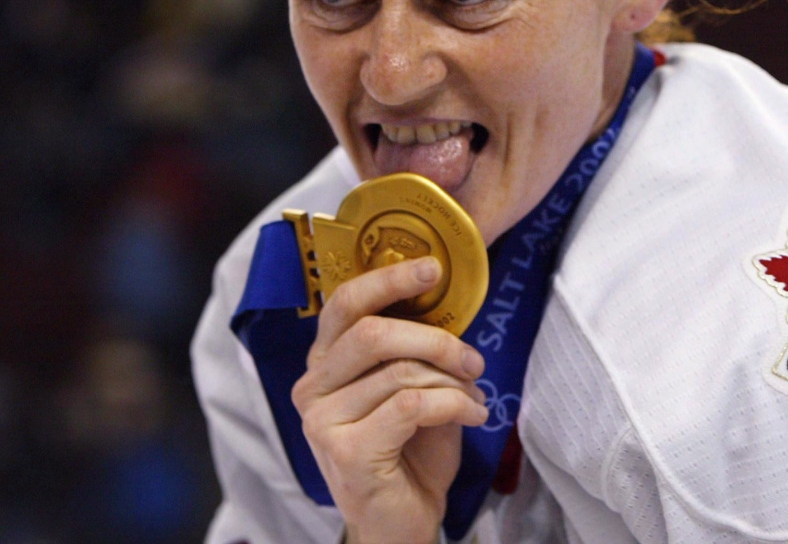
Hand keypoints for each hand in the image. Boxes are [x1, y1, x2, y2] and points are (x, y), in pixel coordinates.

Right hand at [291, 256, 487, 543]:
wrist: (400, 522)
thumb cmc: (409, 450)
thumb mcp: (411, 388)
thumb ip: (413, 350)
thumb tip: (448, 308)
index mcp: (325, 361)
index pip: (346, 303)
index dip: (388, 279)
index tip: (433, 268)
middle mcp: (312, 386)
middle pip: (373, 332)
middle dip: (436, 339)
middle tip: (472, 358)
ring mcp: (322, 421)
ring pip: (399, 371)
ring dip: (452, 380)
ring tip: (475, 395)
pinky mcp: (346, 451)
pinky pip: (411, 405)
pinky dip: (453, 404)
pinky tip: (472, 415)